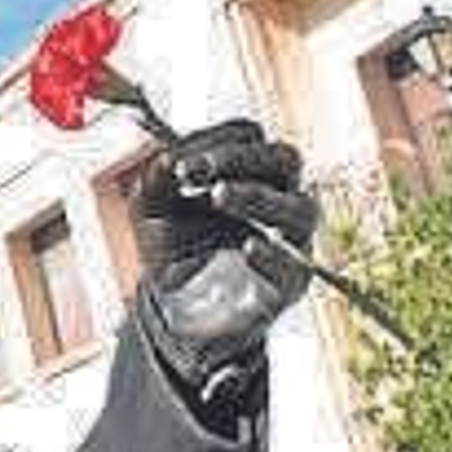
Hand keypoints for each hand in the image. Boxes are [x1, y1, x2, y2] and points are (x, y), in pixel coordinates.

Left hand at [131, 118, 317, 377]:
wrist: (173, 312)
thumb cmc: (171, 248)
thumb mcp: (150, 210)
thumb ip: (155, 180)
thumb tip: (168, 158)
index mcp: (248, 174)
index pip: (251, 139)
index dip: (217, 142)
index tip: (178, 163)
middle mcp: (277, 200)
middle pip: (286, 159)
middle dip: (240, 158)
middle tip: (194, 170)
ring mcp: (288, 242)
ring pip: (301, 209)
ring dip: (258, 196)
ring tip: (218, 195)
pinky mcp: (287, 287)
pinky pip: (295, 267)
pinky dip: (274, 255)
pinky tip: (249, 247)